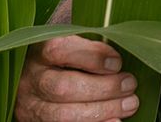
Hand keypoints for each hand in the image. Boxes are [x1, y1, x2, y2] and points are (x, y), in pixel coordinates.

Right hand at [14, 34, 140, 120]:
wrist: (34, 86)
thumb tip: (119, 62)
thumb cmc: (61, 60)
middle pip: (63, 87)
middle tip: (129, 84)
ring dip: (102, 111)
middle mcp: (30, 80)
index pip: (59, 50)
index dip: (92, 57)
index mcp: (39, 51)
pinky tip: (115, 121)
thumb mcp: (70, 45)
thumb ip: (90, 50)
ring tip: (129, 104)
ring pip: (64, 115)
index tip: (117, 62)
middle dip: (103, 88)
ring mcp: (32, 106)